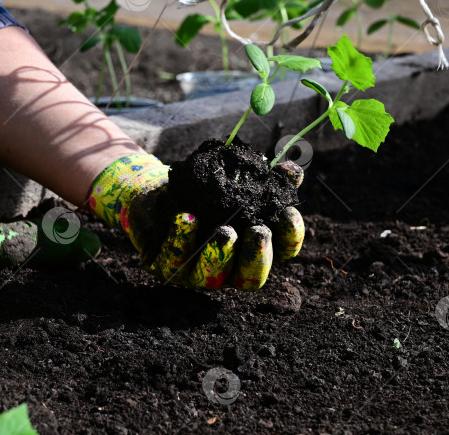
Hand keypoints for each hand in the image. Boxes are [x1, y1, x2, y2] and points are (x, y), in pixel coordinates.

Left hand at [88, 154, 304, 290]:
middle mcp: (229, 268)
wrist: (157, 195)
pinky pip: (174, 261)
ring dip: (221, 254)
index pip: (282, 252)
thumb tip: (291, 171)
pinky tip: (185, 217)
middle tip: (258, 232)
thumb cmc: (204, 191)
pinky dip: (181, 239)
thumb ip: (265, 179)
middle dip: (257, 256)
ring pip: (214, 277)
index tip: (287, 213)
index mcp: (252, 250)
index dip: (289, 236)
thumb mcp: (235, 182)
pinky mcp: (168, 268)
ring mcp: (198, 273)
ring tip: (224, 230)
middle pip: (251, 278)